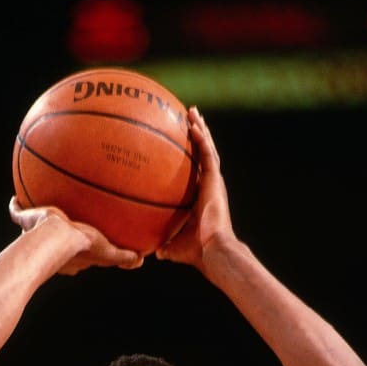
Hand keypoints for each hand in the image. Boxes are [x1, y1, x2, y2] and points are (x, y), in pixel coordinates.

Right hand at [8, 198, 143, 274]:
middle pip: (54, 241)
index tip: (83, 243)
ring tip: (37, 209)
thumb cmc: (80, 247)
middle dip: (57, 235)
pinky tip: (14, 199)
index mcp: (69, 257)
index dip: (80, 249)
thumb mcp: (107, 253)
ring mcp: (34, 234)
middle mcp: (50, 248)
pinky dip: (15, 207)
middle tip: (62, 226)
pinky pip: (17, 212)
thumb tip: (140, 260)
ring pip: (33, 227)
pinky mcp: (25, 220)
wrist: (54, 239)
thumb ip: (122, 257)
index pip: (75, 255)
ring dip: (35, 220)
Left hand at [155, 107, 233, 269]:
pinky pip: (207, 154)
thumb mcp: (174, 246)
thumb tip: (151, 251)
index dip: (192, 158)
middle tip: (189, 119)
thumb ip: (164, 244)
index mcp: (202, 198)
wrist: (212, 251)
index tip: (183, 145)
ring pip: (207, 149)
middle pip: (204, 155)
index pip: (196, 173)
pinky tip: (194, 125)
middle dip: (198, 136)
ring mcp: (214, 183)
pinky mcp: (215, 181)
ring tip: (192, 113)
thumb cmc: (195, 252)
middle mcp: (210, 187)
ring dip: (200, 130)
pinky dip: (202, 139)